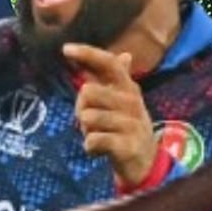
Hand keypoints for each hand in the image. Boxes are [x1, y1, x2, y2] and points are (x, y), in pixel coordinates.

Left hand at [63, 43, 158, 186]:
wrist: (146, 162)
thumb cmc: (127, 127)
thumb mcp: (125, 101)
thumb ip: (117, 80)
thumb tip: (126, 55)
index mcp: (128, 88)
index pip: (109, 64)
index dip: (88, 54)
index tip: (65, 49)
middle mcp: (132, 101)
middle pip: (88, 92)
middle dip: (81, 108)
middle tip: (91, 122)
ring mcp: (131, 123)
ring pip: (88, 117)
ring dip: (86, 130)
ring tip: (98, 135)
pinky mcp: (127, 145)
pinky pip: (93, 140)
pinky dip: (90, 147)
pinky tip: (99, 150)